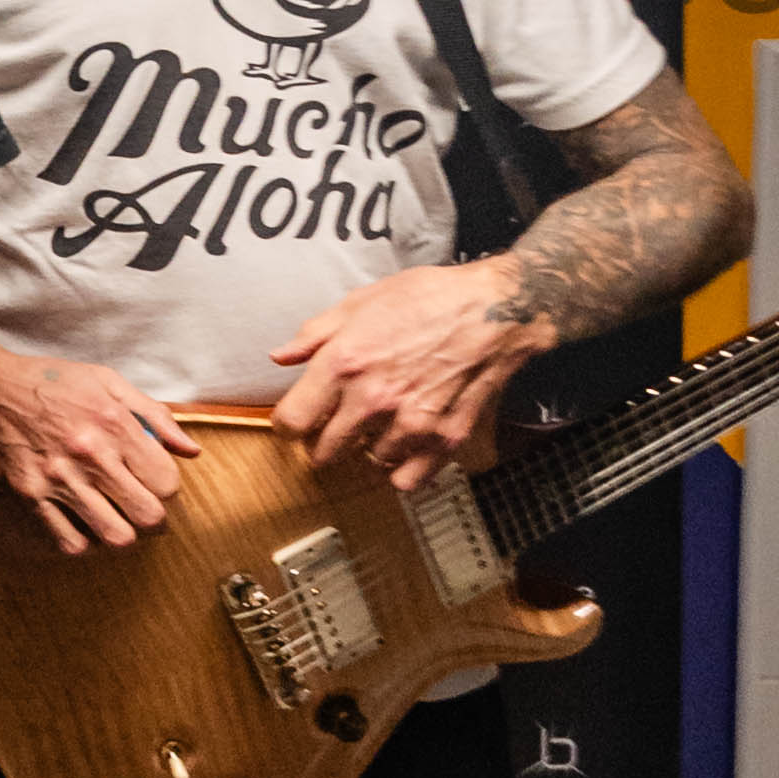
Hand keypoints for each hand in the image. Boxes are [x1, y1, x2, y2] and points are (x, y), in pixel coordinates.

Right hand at [0, 344, 199, 553]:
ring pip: (115, 536)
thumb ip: (155, 414)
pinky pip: (71, 541)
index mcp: (114, 424)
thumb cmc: (52, 382)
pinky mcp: (32, 496)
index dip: (168, 487)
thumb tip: (191, 451)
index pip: (166, 482)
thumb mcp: (109, 382)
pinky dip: (85, 540)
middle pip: (148, 516)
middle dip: (154, 517)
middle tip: (144, 508)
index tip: (155, 482)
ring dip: (124, 532)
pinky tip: (84, 522)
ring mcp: (59, 480)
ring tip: (118, 519)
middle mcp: (89, 456)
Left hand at [270, 263, 550, 490]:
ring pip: (366, 463)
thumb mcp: (361, 301)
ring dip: (367, 450)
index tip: (297, 421)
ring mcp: (411, 422)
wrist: (497, 308)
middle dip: (323, 441)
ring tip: (378, 429)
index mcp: (344, 364)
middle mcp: (373, 399)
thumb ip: (314, 334)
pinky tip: (404, 449)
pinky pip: (409, 479)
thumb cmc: (431, 298)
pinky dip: (402, 470)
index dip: (288, 424)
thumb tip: (280, 356)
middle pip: (324, 452)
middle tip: (335, 426)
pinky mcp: (445, 436)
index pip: (291, 422)